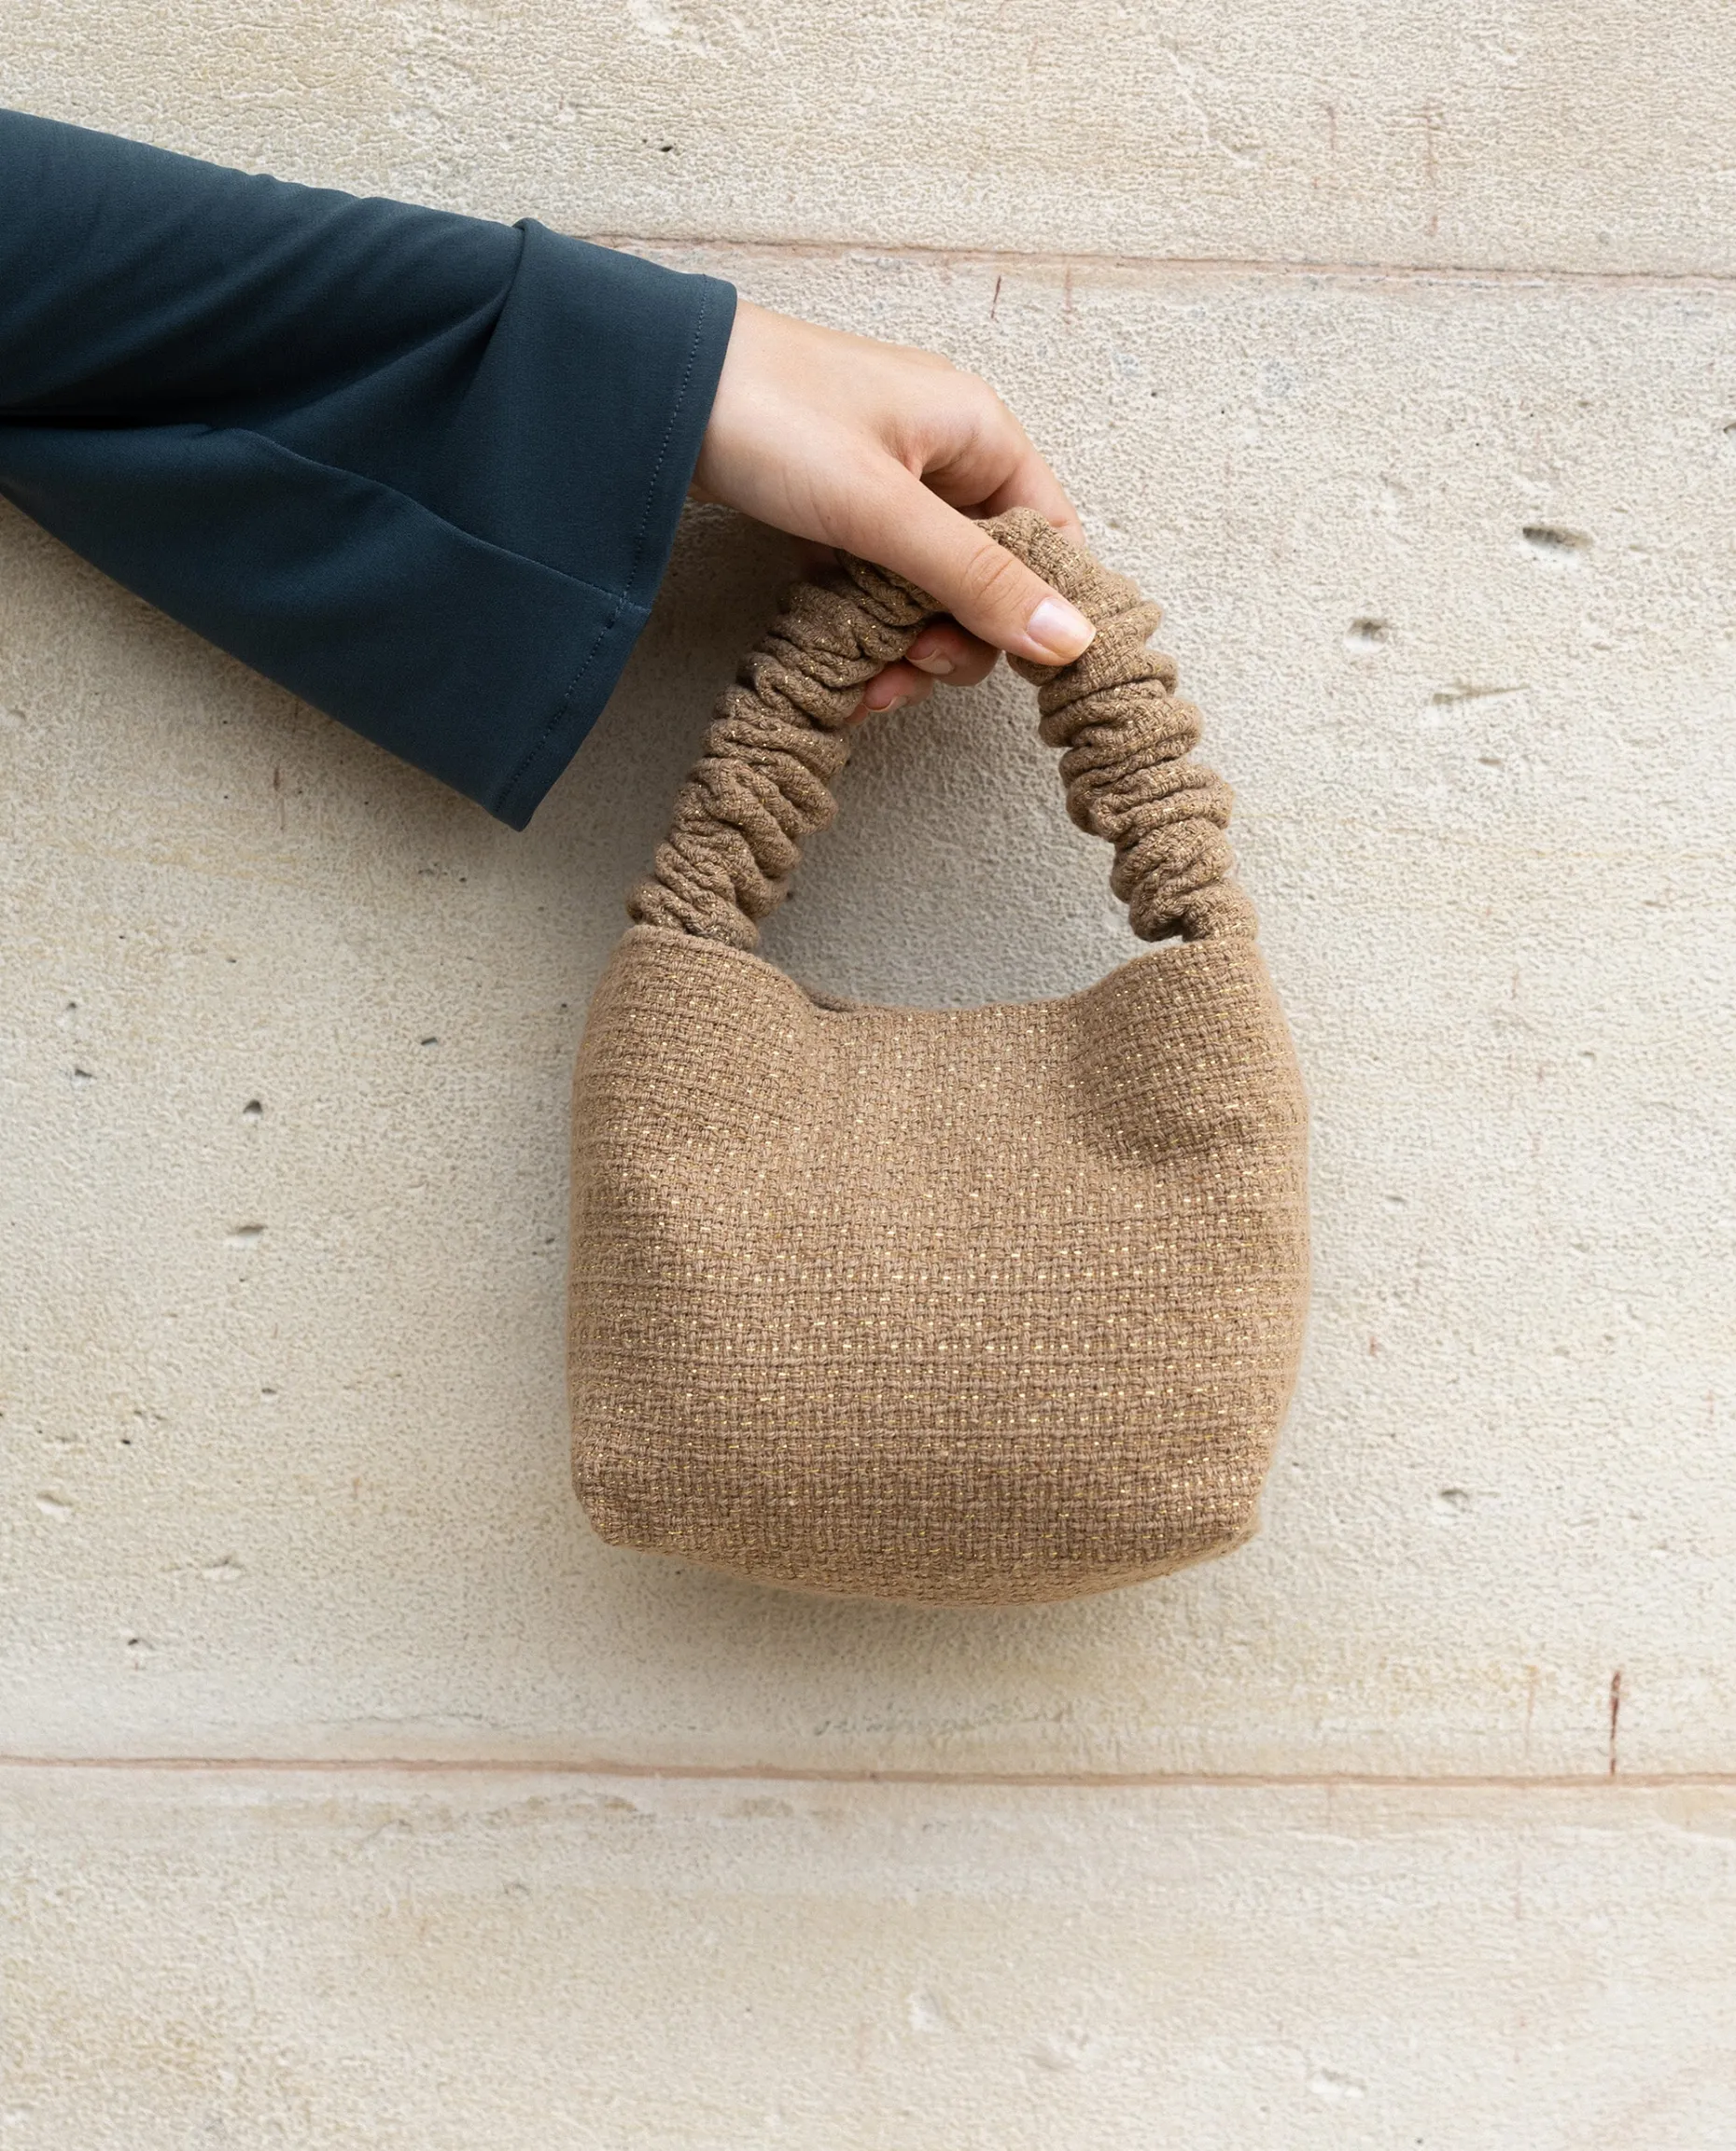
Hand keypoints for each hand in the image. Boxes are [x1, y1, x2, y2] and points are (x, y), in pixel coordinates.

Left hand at [691, 300, 1092, 721]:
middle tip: (906, 667)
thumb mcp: (883, 510)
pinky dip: (860, 627)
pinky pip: (873, 583)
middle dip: (953, 639)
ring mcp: (887, 482)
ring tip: (860, 681)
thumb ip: (976, 579)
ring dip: (903, 648)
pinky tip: (830, 660)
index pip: (1051, 536)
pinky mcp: (834, 508)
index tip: (1001, 662)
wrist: (647, 387)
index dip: (1038, 607)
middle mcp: (943, 455)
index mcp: (979, 432)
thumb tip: (1071, 639)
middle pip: (988, 576)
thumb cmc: (772, 418)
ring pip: (927, 590)